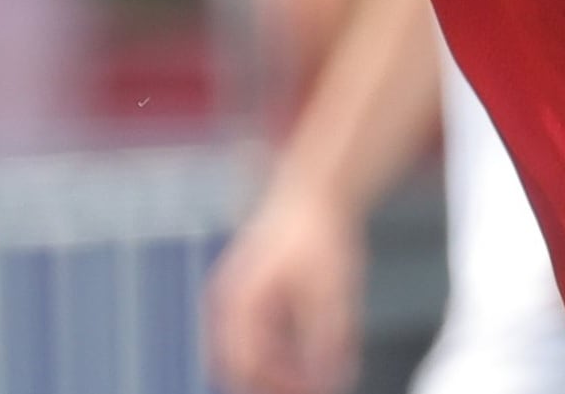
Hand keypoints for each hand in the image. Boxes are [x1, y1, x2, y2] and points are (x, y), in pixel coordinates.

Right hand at [204, 187, 365, 393]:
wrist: (309, 191)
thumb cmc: (318, 235)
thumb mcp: (331, 291)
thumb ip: (331, 339)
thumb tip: (336, 380)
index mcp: (242, 300)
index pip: (247, 363)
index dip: (277, 385)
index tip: (311, 390)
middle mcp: (228, 301)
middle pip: (238, 364)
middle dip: (269, 385)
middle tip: (308, 390)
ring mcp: (233, 299)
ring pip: (243, 355)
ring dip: (272, 372)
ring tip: (310, 379)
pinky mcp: (244, 296)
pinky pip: (250, 339)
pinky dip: (273, 355)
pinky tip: (304, 358)